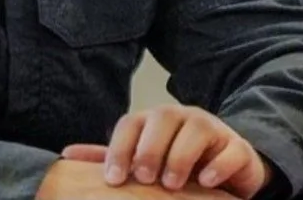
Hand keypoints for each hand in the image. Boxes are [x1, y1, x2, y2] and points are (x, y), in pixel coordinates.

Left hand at [60, 105, 269, 198]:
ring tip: (171, 183)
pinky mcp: (237, 147)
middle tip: (144, 178)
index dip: (119, 149)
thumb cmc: (177, 164)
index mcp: (155, 121)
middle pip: (163, 119)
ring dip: (181, 156)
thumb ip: (109, 157)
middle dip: (150, 148)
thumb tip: (65, 155)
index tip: (112, 179)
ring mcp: (212, 129)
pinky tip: (205, 181)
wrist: (227, 168)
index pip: (131, 124)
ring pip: (197, 129)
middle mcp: (182, 118)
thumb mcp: (142, 160)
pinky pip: (230, 150)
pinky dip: (217, 165)